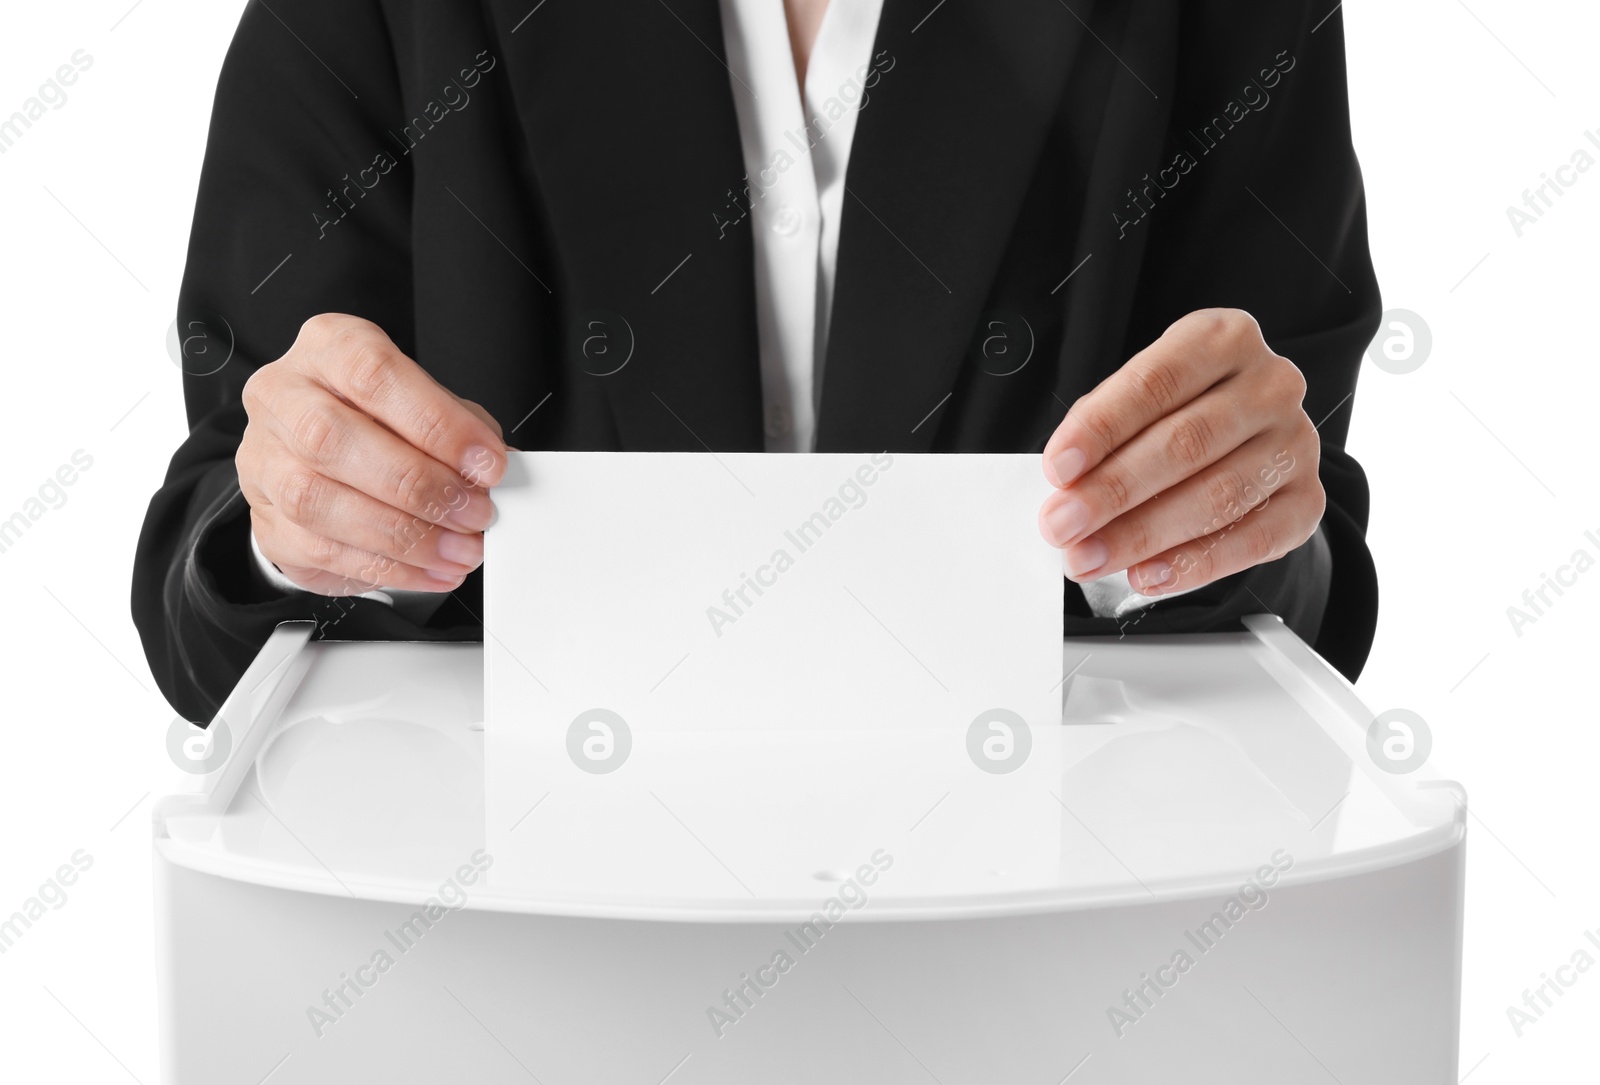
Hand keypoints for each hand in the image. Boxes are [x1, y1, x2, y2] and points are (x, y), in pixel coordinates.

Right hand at [237, 314, 507, 595]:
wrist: (320, 454)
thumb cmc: (381, 419)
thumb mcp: (429, 404)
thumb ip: (461, 431)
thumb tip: (494, 477)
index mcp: (329, 348)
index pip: (374, 374)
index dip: (437, 423)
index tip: (488, 463)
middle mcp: (284, 397)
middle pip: (332, 437)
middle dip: (418, 485)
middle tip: (474, 512)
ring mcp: (263, 461)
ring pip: (317, 501)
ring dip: (403, 536)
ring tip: (458, 550)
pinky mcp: (266, 521)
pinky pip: (319, 551)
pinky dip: (387, 568)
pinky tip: (429, 569)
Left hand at [1038, 308, 1322, 594]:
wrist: (1243, 437)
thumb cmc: (1173, 411)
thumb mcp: (1137, 399)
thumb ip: (1104, 434)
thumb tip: (1066, 489)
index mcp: (1222, 339)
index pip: (1155, 384)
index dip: (1102, 428)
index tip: (1058, 468)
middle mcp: (1270, 385)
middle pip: (1186, 443)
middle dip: (1113, 491)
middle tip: (1061, 526)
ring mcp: (1295, 443)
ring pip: (1218, 496)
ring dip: (1142, 536)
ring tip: (1088, 557)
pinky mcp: (1307, 500)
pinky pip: (1252, 540)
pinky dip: (1194, 564)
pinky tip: (1146, 575)